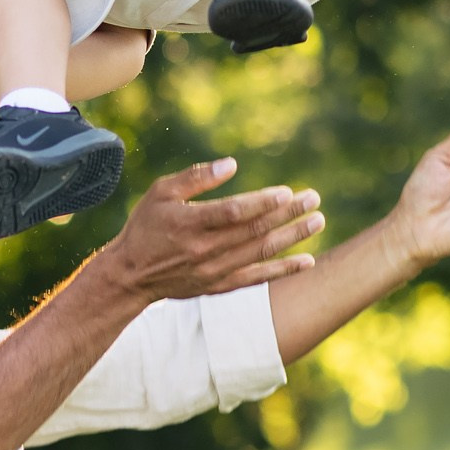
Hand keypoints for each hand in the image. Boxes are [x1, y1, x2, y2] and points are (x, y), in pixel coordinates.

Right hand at [96, 158, 323, 303]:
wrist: (131, 275)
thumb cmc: (146, 226)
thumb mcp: (161, 192)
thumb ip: (196, 177)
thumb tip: (232, 164)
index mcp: (190, 223)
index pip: (234, 212)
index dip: (262, 203)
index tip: (287, 191)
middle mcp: (205, 249)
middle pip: (255, 231)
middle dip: (287, 214)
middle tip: (313, 199)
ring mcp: (215, 270)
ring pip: (261, 252)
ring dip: (293, 237)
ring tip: (318, 221)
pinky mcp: (219, 285)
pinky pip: (257, 278)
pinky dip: (283, 270)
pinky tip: (307, 261)